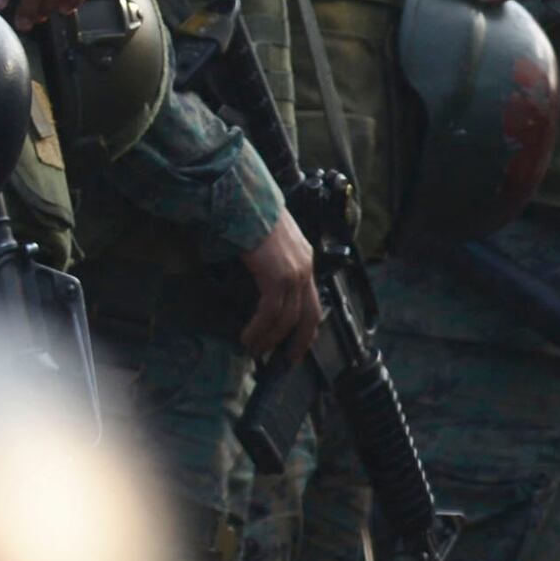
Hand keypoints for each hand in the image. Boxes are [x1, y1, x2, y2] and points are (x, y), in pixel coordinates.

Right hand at [236, 211, 323, 364]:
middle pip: (308, 317)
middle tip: (284, 361)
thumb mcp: (272, 244)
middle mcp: (305, 268)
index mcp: (306, 260)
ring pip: (286, 319)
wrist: (246, 199)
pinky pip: (270, 313)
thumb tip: (263, 289)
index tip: (298, 346)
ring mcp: (294, 273)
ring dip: (269, 339)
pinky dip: (259, 329)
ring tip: (254, 350)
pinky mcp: (277, 277)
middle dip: (297, 343)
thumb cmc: (252, 217)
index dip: (307, 329)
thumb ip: (274, 265)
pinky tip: (248, 337)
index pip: (313, 303)